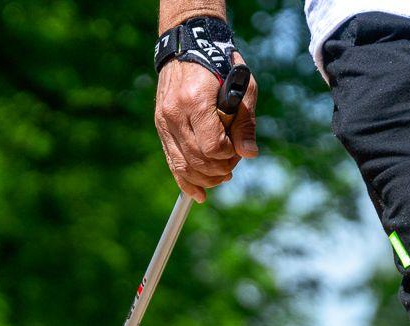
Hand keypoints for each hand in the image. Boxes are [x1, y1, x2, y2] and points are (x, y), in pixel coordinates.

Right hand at [154, 55, 257, 202]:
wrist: (187, 46)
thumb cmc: (220, 65)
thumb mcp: (242, 87)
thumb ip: (245, 122)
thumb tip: (248, 154)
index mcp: (196, 101)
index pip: (212, 146)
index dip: (228, 154)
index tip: (237, 149)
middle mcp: (175, 113)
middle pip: (198, 159)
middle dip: (219, 169)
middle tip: (233, 165)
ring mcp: (164, 122)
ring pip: (183, 166)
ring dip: (206, 178)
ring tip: (222, 177)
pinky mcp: (160, 127)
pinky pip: (172, 162)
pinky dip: (186, 182)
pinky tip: (199, 195)